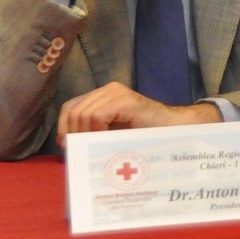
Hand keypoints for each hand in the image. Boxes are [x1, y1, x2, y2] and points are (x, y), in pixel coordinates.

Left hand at [56, 81, 221, 147]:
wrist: (174, 129)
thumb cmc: (145, 135)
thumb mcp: (112, 132)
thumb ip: (93, 131)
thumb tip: (67, 144)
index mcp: (104, 95)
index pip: (71, 107)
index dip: (64, 126)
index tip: (67, 146)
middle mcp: (108, 89)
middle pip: (74, 111)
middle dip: (73, 133)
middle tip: (83, 149)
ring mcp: (117, 93)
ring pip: (83, 114)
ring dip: (86, 134)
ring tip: (98, 144)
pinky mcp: (125, 101)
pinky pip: (96, 116)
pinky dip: (96, 130)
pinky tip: (106, 138)